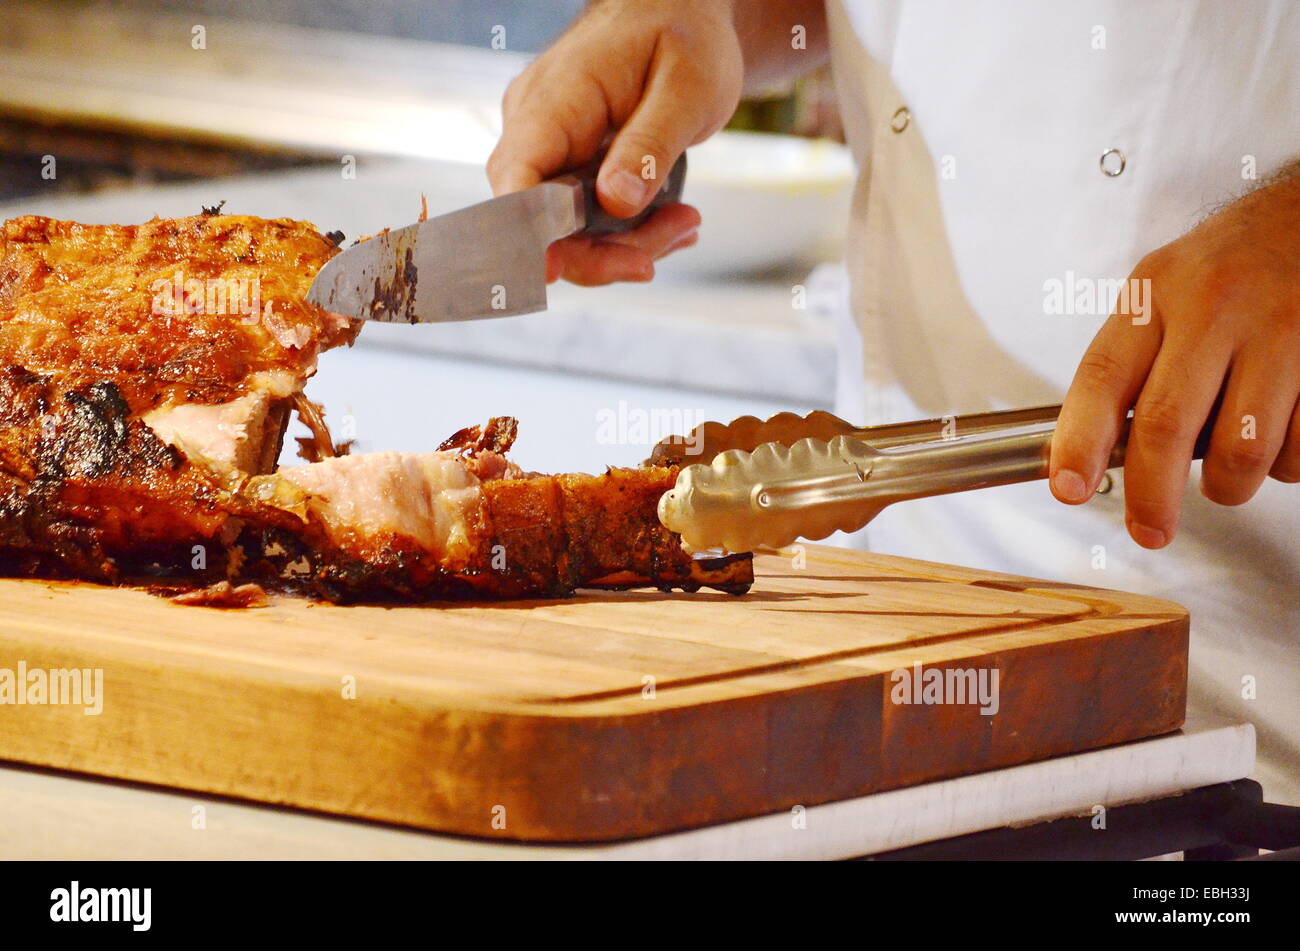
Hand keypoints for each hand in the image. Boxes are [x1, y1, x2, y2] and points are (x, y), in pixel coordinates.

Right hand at [486, 0, 742, 285]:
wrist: (679, 13)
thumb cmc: (684, 36)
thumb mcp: (688, 88)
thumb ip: (650, 143)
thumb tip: (616, 201)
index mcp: (554, 100)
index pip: (517, 175)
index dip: (523, 231)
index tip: (546, 272)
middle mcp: (536, 127)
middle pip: (538, 220)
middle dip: (604, 251)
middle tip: (678, 234)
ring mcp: (548, 149)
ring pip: (565, 230)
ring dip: (627, 243)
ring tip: (686, 223)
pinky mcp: (567, 165)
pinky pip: (583, 217)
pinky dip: (627, 232)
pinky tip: (671, 222)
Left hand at [1051, 167, 1299, 547]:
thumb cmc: (1231, 266)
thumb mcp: (1164, 290)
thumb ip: (1131, 362)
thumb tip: (1090, 451)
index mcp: (1157, 295)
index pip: (1103, 378)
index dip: (1079, 442)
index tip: (1068, 489)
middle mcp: (1215, 308)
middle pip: (1167, 424)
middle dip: (1152, 495)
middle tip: (1149, 529)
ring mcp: (1281, 329)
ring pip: (1243, 449)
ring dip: (1230, 485)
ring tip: (1227, 476)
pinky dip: (1288, 462)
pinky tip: (1282, 434)